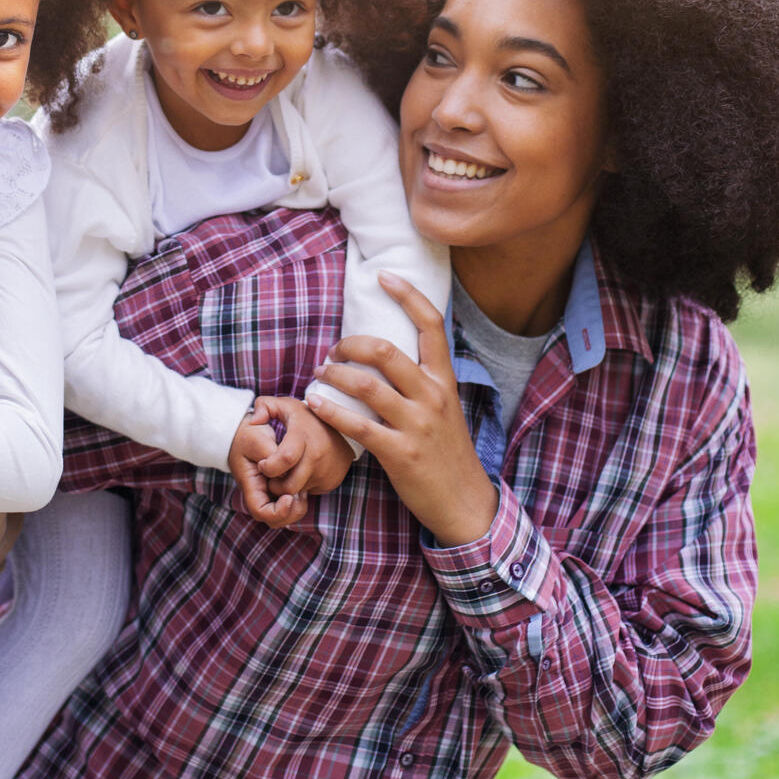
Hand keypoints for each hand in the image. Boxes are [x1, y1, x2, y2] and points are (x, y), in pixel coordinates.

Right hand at [226, 407, 306, 528]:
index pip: (262, 512)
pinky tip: (304, 483)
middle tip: (301, 494)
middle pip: (276, 519)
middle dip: (292, 512)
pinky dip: (299, 498)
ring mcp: (270, 493)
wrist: (245, 432)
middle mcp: (260, 494)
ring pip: (286, 514)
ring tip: (303, 490)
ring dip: (297, 507)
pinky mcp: (279, 488)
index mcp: (251, 485)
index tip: (289, 496)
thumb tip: (285, 471)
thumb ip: (271, 454)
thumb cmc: (249, 435)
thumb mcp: (257, 440)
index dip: (278, 511)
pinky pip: (291, 503)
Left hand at [250, 396, 355, 496]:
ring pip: (299, 490)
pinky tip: (300, 473)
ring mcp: (326, 470)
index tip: (263, 464)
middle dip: (275, 484)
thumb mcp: (285, 406)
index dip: (268, 466)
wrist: (341, 425)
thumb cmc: (305, 418)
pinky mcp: (332, 480)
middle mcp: (317, 455)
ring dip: (287, 487)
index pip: (284, 459)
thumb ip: (264, 406)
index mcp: (303, 436)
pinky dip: (302, 486)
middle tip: (272, 473)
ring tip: (284, 473)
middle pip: (289, 484)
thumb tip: (254, 421)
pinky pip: (310, 491)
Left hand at [307, 272, 497, 546]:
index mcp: (444, 380)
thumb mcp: (445, 407)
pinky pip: (357, 425)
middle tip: (333, 350)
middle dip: (350, 343)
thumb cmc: (447, 452)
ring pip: (367, 385)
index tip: (383, 276)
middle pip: (386, 350)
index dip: (407, 295)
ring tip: (319, 373)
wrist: (465, 502)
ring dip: (334, 374)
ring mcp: (416, 424)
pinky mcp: (399, 453)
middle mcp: (432, 396)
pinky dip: (330, 411)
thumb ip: (421, 380)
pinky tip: (313, 403)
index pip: (431, 325)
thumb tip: (388, 352)